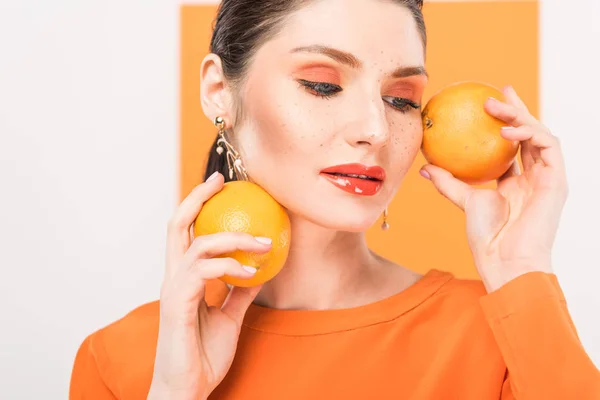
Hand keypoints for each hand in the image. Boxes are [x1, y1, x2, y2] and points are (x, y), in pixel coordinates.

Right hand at [148, 172, 271, 398]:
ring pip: (197, 243)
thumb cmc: (203, 356)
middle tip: (222, 180)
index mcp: (183, 278)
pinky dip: (231, 266)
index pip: (187, 232)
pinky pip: (205, 271)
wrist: (187, 390)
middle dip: (197, 196)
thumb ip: (240, 292)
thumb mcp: (230, 318)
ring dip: (234, 237)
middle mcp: (173, 277)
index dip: (199, 204)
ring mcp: (173, 289)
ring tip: (264, 242)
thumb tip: (260, 270)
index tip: (222, 185)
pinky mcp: (178, 303)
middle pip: (178, 224)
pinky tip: (254, 272)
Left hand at [420, 86, 567, 291]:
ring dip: (520, 115)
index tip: (488, 103)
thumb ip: (448, 181)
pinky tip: (507, 129)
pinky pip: (549, 146)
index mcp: (516, 182)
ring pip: (540, 135)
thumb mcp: (464, 201)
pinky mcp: (558, 181)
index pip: (513, 146)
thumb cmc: (487, 236)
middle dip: (516, 109)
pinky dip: (530, 133)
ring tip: (496, 104)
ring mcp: (549, 178)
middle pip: (529, 134)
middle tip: (497, 91)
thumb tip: (424, 166)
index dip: (504, 123)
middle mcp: (535, 177)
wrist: (505, 260)